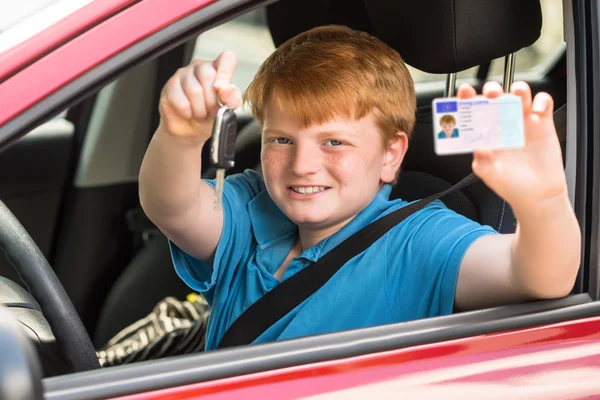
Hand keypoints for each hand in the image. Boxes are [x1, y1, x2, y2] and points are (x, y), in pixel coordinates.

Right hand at [158, 51, 241, 138]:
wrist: (190, 131)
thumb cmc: (209, 117)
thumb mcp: (226, 111)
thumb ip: (231, 100)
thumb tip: (226, 90)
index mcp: (218, 69)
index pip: (227, 58)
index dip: (225, 72)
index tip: (222, 90)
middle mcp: (200, 67)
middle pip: (207, 74)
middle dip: (212, 100)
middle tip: (212, 112)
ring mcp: (182, 74)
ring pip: (194, 90)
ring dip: (200, 110)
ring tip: (200, 114)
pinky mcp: (169, 86)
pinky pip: (182, 102)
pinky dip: (188, 113)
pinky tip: (188, 114)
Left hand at [458, 81, 567, 214]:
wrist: (538, 194)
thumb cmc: (511, 184)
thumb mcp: (490, 175)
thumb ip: (482, 161)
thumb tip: (477, 148)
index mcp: (486, 133)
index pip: (473, 110)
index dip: (468, 98)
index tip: (465, 92)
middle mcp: (502, 124)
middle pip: (496, 97)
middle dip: (492, 90)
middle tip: (491, 95)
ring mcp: (522, 122)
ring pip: (519, 94)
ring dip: (517, 90)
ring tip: (515, 96)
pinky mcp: (542, 124)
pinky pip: (542, 103)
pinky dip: (541, 100)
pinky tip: (537, 110)